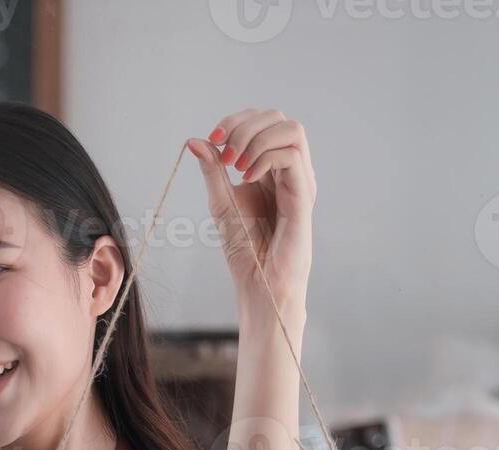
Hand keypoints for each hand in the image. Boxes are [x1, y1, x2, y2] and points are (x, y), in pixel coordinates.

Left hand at [187, 108, 315, 318]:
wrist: (259, 283)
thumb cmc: (245, 247)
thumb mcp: (221, 201)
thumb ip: (213, 170)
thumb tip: (195, 139)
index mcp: (272, 168)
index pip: (263, 121)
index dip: (236, 121)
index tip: (212, 137)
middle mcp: (291, 170)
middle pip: (279, 118)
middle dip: (244, 126)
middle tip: (224, 154)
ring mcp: (300, 181)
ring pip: (292, 130)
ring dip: (256, 139)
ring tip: (236, 165)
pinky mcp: (304, 196)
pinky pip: (292, 157)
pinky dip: (265, 158)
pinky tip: (247, 178)